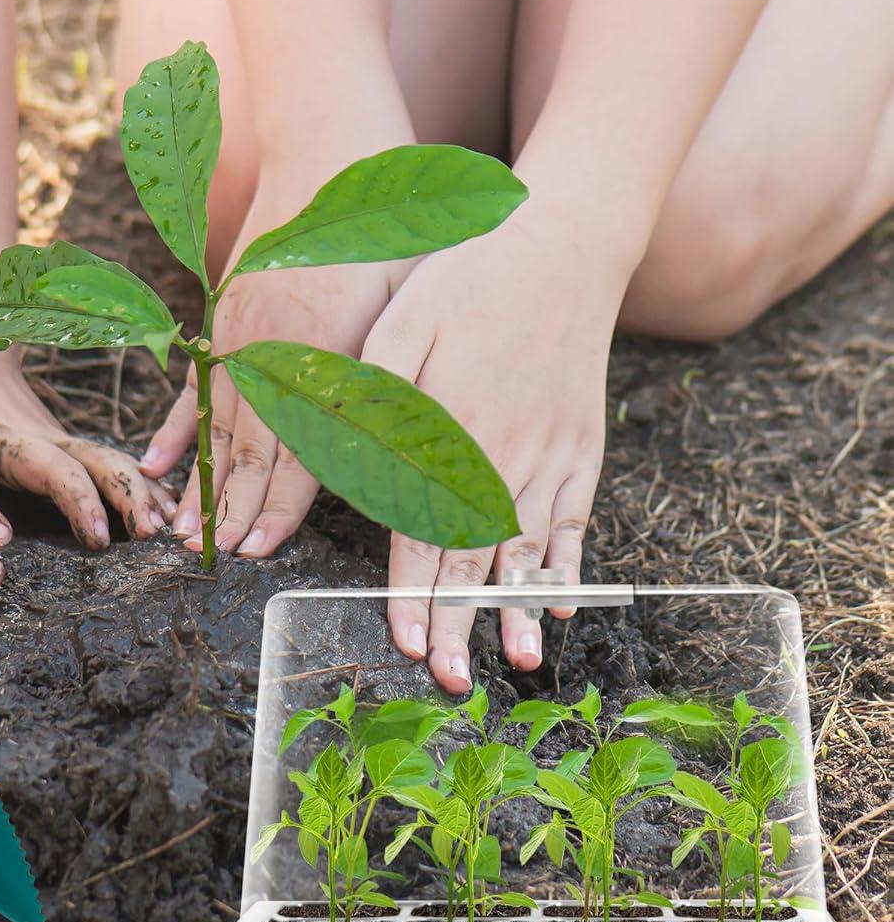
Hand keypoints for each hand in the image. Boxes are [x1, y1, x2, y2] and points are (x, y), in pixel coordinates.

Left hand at [0, 345, 174, 546]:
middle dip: (132, 495)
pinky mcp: (71, 454)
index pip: (56, 468)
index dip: (80, 500)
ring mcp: (66, 446)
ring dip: (145, 494)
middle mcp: (49, 440)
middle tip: (154, 534)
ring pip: (115, 465)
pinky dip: (144, 488)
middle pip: (103, 462)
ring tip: (169, 530)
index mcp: (12, 439)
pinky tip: (167, 512)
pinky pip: (112, 470)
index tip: (99, 537)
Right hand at [142, 170, 398, 558]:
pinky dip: (176, 429)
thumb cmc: (386, 232)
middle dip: (233, 507)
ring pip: (217, 425)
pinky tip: (156, 463)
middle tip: (216, 555)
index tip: (258, 547)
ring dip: (201, 482)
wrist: (329, 150)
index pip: (297, 447)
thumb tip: (391, 449)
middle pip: (248, 447)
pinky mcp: (223, 319)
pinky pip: (194, 385)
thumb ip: (384, 378)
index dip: (278, 503)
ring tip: (181, 530)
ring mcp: (238, 336)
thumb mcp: (403, 308)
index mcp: (319, 355)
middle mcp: (269, 353)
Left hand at [363, 214, 623, 691]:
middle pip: (476, 555)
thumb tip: (340, 459)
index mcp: (449, 432)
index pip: (425, 530)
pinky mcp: (581, 445)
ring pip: (527, 548)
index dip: (413, 590)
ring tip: (512, 663)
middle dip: (459, 621)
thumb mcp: (398, 324)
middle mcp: (503, 455)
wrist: (565, 242)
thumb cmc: (465, 282)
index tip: (405, 640)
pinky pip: (575, 518)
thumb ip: (371, 399)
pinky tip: (561, 603)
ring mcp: (550, 454)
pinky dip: (567, 563)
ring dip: (516, 609)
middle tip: (448, 679)